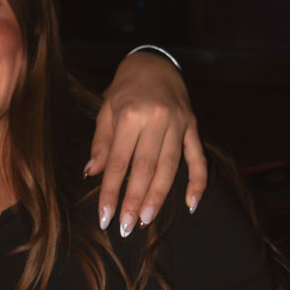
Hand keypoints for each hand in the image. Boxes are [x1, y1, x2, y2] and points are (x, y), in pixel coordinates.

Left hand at [87, 53, 206, 234]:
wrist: (154, 62)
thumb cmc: (125, 89)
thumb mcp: (106, 110)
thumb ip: (101, 143)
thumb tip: (91, 173)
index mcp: (130, 115)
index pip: (118, 162)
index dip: (110, 192)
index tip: (104, 216)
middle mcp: (156, 120)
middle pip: (145, 169)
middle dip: (135, 201)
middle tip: (126, 227)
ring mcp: (179, 124)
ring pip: (170, 167)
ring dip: (159, 197)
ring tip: (147, 220)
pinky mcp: (193, 127)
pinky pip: (198, 158)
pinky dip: (197, 181)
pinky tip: (190, 203)